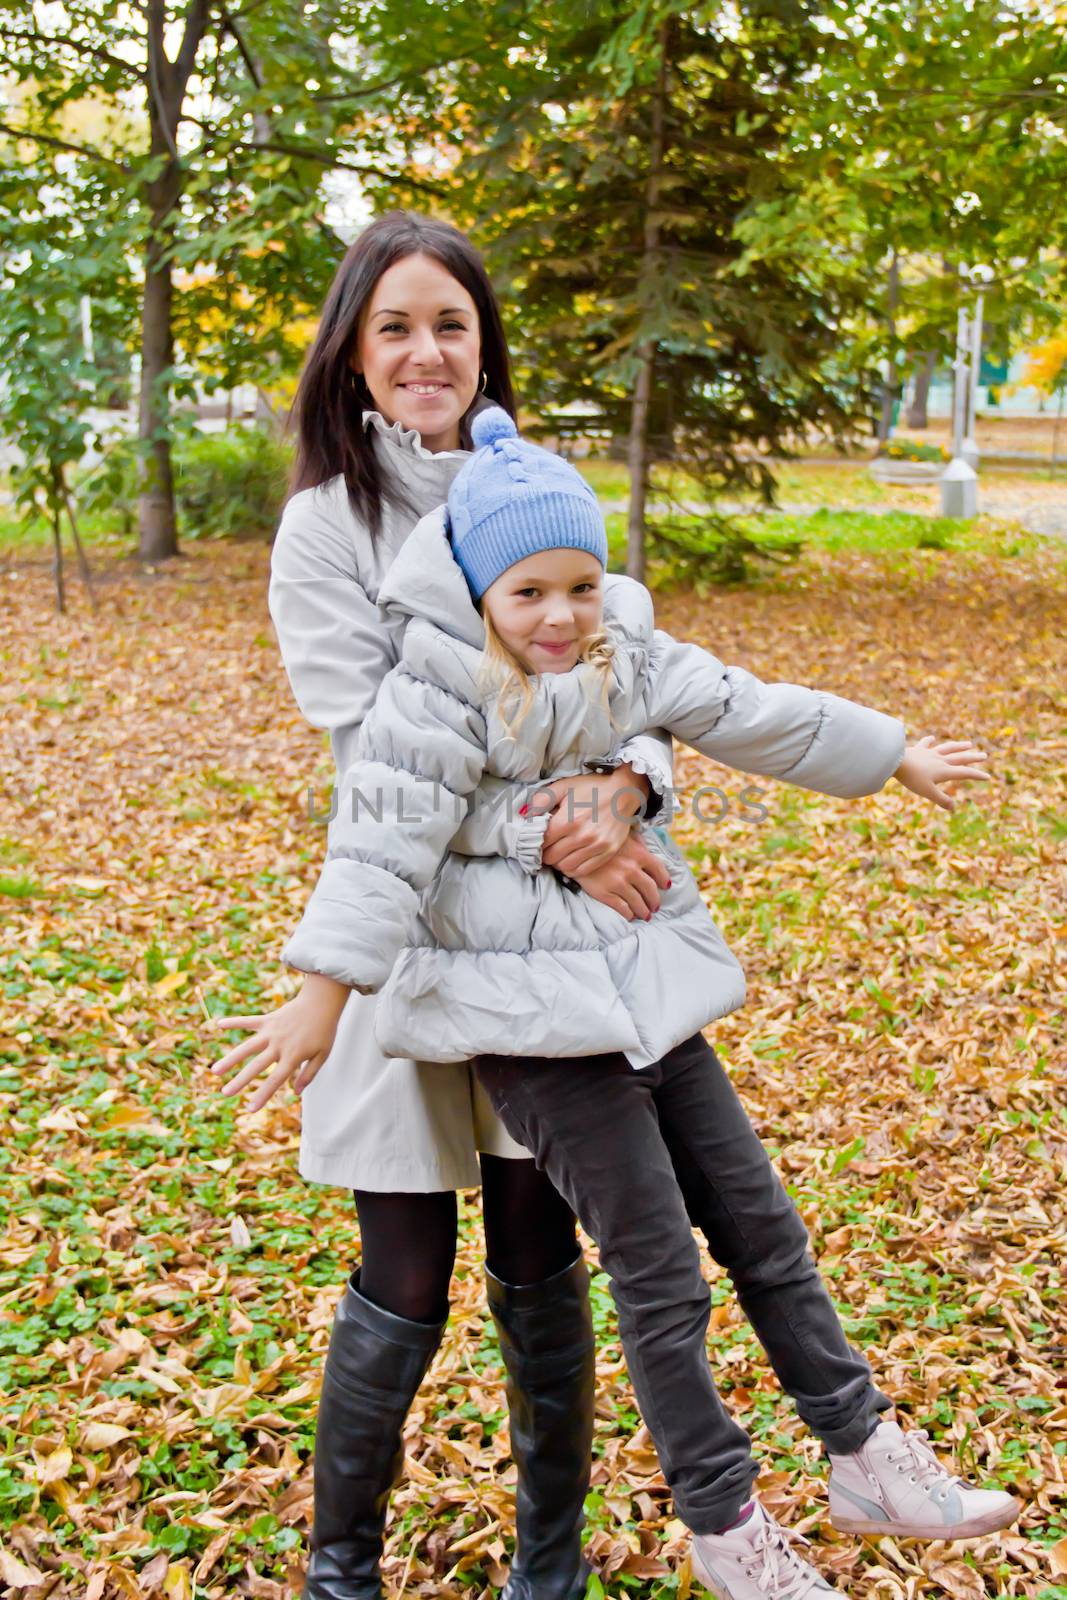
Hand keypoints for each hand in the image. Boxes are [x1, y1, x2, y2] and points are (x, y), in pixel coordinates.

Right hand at [207, 974, 348, 1111]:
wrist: (322, 1002)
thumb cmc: (324, 1030)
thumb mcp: (323, 1055)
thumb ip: (309, 1074)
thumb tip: (296, 1093)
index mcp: (293, 1056)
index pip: (275, 1080)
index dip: (263, 1095)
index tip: (250, 1109)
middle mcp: (279, 1045)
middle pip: (257, 1066)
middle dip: (240, 1081)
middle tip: (225, 1093)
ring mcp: (272, 1031)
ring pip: (247, 1046)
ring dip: (231, 1058)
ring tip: (215, 1070)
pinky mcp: (268, 1019)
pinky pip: (248, 1021)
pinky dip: (235, 1022)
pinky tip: (219, 1025)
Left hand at [534, 765, 651, 876]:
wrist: (624, 792)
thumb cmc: (592, 788)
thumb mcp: (563, 786)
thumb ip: (541, 800)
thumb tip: (526, 814)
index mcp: (568, 820)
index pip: (542, 842)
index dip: (536, 842)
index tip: (537, 840)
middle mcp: (582, 836)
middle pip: (551, 857)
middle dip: (545, 853)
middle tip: (546, 847)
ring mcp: (596, 846)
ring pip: (565, 867)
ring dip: (558, 862)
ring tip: (558, 853)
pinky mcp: (607, 852)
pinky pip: (583, 870)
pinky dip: (573, 867)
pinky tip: (571, 858)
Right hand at [570, 831, 671, 920]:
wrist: (572, 850)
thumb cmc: (598, 840)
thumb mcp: (620, 835)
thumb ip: (635, 842)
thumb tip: (646, 847)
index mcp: (638, 853)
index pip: (658, 869)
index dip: (664, 879)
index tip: (665, 886)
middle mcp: (631, 869)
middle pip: (650, 889)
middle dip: (655, 900)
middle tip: (655, 906)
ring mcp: (618, 882)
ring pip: (638, 902)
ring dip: (644, 911)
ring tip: (645, 915)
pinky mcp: (605, 893)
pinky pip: (622, 908)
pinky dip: (629, 914)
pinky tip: (630, 915)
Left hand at [893, 735, 989, 811]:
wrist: (896, 762)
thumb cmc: (912, 778)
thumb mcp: (928, 792)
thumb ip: (941, 800)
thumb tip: (953, 808)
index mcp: (944, 771)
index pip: (964, 773)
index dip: (977, 775)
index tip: (988, 777)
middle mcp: (939, 760)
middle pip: (960, 758)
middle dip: (973, 757)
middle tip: (984, 755)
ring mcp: (929, 753)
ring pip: (947, 748)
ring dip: (959, 746)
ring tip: (968, 744)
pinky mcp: (918, 750)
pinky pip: (925, 744)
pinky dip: (929, 741)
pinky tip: (932, 738)